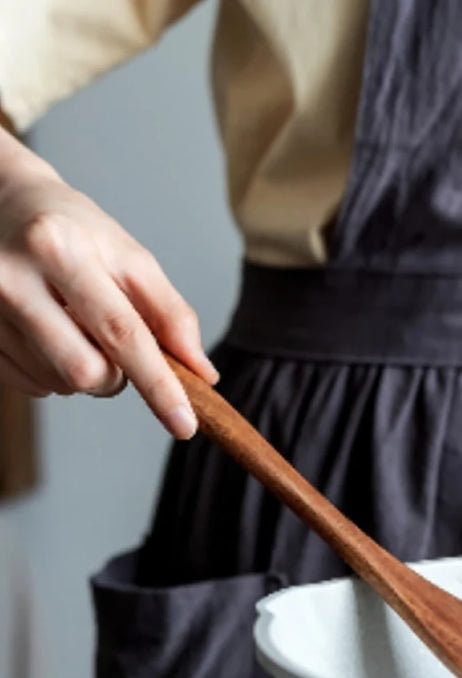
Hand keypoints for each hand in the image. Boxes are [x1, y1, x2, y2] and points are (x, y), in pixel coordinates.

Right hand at [0, 132, 217, 436]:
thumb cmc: (72, 229)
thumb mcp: (129, 256)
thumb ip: (171, 314)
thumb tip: (203, 374)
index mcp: (60, 249)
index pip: (122, 333)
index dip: (158, 384)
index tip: (184, 424)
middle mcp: (11, 277)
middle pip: (85, 371)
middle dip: (116, 377)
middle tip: (116, 348)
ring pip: (58, 384)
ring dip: (84, 372)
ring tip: (75, 327)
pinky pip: (29, 385)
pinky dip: (53, 373)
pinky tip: (47, 334)